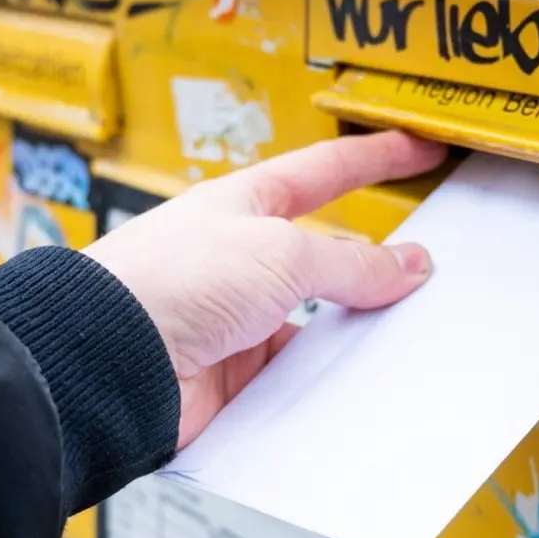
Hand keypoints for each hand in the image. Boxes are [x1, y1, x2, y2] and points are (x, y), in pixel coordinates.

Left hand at [82, 131, 446, 446]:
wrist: (108, 360)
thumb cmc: (170, 281)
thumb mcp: (281, 254)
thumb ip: (350, 263)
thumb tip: (407, 266)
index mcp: (245, 205)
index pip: (325, 172)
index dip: (376, 158)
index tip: (420, 150)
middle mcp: (239, 260)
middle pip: (324, 257)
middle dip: (373, 266)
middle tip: (429, 270)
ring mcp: (235, 320)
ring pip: (315, 324)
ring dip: (351, 333)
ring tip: (402, 337)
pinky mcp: (231, 377)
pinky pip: (294, 377)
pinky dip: (322, 383)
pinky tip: (352, 387)